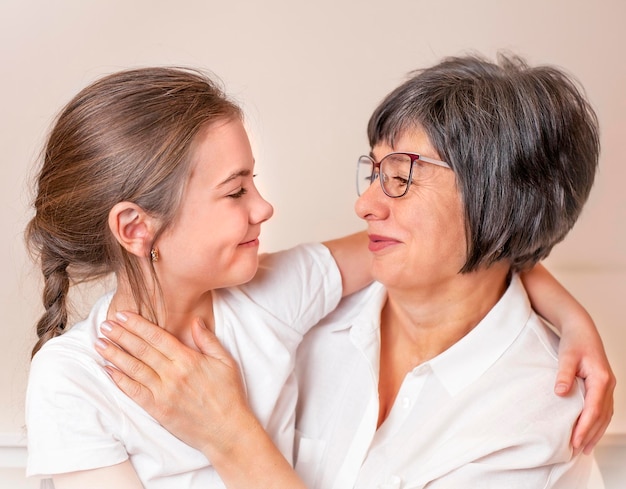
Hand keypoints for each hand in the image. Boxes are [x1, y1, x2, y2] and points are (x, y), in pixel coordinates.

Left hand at [96, 312, 249, 455]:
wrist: (227, 430)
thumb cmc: (229, 395)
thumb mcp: (225, 362)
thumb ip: (208, 340)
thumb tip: (195, 321)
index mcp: (188, 359)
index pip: (157, 337)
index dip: (137, 325)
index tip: (123, 315)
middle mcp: (173, 374)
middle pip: (141, 350)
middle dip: (121, 335)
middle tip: (105, 324)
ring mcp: (163, 393)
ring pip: (134, 369)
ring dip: (115, 355)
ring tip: (100, 343)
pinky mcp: (157, 410)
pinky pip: (134, 392)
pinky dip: (120, 380)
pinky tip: (108, 370)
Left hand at [553, 321, 615, 454]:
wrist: (581, 329)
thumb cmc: (573, 341)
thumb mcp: (566, 356)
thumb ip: (563, 374)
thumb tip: (560, 393)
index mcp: (601, 379)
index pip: (594, 409)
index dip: (585, 427)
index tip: (574, 441)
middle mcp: (608, 385)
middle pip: (602, 416)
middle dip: (591, 434)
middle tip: (578, 450)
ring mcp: (608, 386)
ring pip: (605, 414)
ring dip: (596, 432)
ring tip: (584, 448)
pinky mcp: (602, 386)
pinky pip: (603, 409)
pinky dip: (597, 422)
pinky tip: (589, 431)